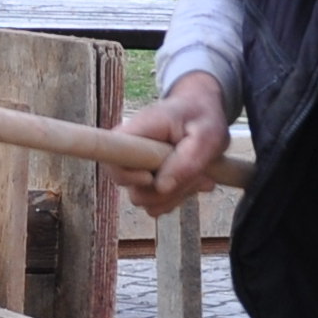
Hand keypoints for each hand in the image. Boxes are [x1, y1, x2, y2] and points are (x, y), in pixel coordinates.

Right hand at [112, 75, 230, 215]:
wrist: (203, 113)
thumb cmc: (203, 118)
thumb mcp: (206, 136)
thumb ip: (186, 161)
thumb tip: (162, 188)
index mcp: (137, 132)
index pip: (111, 159)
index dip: (128, 176)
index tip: (154, 175)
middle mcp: (130, 153)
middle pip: (134, 190)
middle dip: (168, 190)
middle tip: (197, 173)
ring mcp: (137, 170)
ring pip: (147, 200)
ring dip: (177, 193)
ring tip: (200, 174)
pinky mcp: (147, 182)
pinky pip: (156, 204)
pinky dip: (178, 196)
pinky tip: (194, 179)